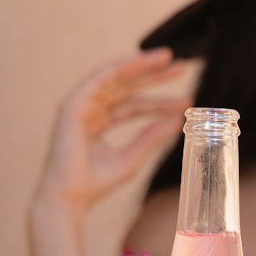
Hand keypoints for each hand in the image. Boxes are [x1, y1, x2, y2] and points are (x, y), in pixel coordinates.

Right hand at [34, 49, 190, 213]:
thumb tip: (177, 121)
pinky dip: (121, 68)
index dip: (160, 101)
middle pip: (126, 87)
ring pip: (114, 77)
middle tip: (183, 66)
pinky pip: (100, 78)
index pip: (133, 106)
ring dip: (140, 64)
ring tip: (168, 57)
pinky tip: (142, 61)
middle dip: (154, 76)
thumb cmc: (95, 184)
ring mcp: (79, 106)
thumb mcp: (132, 158)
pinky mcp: (72, 105)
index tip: (187, 101)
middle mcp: (88, 110)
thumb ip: (151, 137)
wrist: (69, 198)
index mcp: (98, 123)